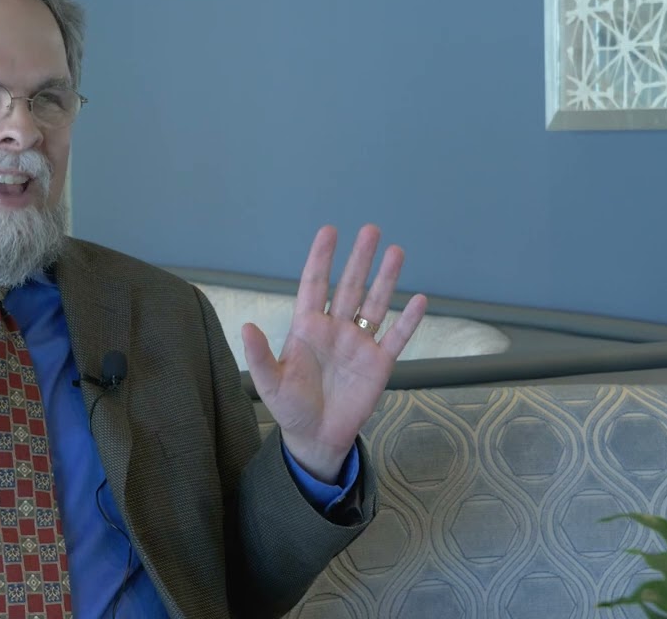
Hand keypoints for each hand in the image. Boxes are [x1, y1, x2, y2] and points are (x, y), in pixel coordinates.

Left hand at [242, 225, 426, 482]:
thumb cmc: (290, 407)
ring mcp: (359, 343)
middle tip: (370, 230)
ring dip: (386, 279)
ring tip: (396, 252)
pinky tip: (420, 300)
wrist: (316, 437)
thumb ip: (260, 356)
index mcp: (307, 328)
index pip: (314, 285)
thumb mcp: (270, 384)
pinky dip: (409, 321)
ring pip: (375, 304)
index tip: (329, 232)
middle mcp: (335, 328)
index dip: (321, 259)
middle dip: (359, 259)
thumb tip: (246, 326)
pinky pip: (396, 337)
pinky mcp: (378, 363)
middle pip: (349, 286)